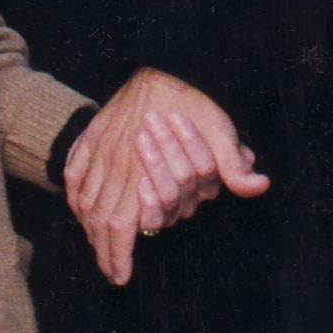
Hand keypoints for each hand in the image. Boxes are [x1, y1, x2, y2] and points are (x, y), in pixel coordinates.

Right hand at [64, 68, 270, 285]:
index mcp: (140, 166)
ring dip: (90, 230)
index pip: (122, 223)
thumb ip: (231, 162)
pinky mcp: (90, 137)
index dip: (120, 254)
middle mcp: (113, 162)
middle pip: (98, 220)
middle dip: (103, 253)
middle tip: (111, 274)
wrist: (156, 57)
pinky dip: (75, 198)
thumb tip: (259, 185)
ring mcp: (97, 149)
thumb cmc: (187, 95)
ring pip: (84, 201)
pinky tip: (81, 212)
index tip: (123, 276)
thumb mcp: (217, 126)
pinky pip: (74, 175)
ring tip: (100, 251)